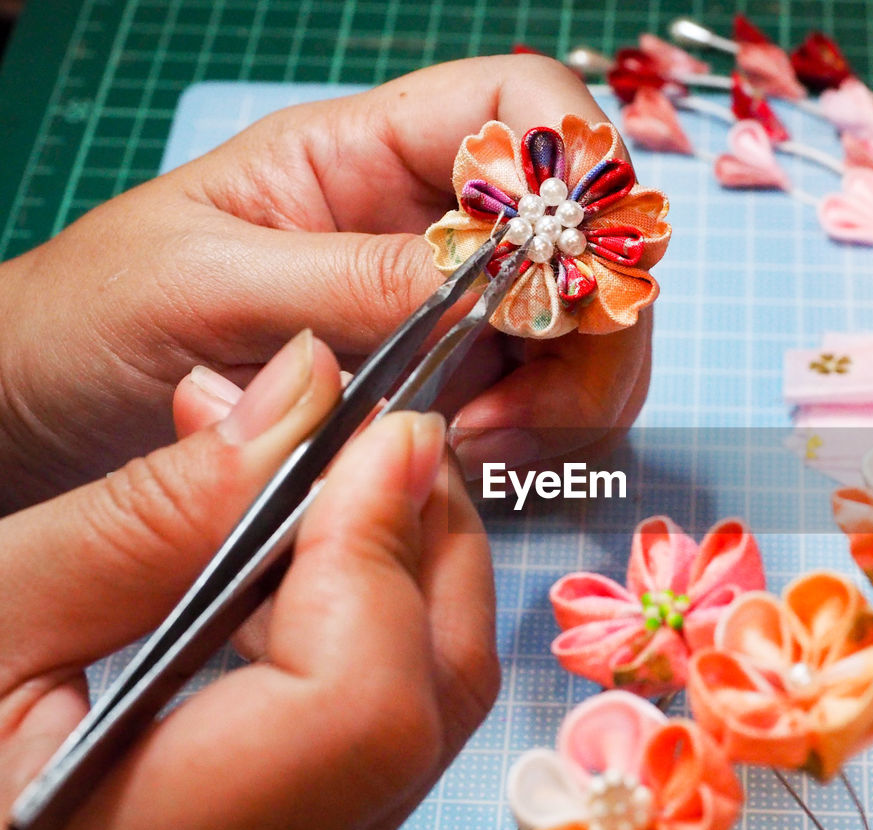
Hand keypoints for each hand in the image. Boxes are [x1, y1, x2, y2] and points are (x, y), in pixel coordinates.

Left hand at [0, 55, 650, 511]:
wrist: (52, 418)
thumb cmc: (96, 318)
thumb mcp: (205, 283)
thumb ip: (349, 279)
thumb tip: (495, 283)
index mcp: (364, 154)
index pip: (516, 103)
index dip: (574, 156)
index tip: (569, 254)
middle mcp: (427, 225)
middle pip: (586, 229)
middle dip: (596, 310)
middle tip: (538, 390)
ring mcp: (450, 309)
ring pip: (584, 323)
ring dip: (577, 386)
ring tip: (491, 444)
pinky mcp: (451, 385)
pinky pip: (546, 395)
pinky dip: (547, 431)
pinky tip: (481, 459)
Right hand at [0, 334, 497, 829]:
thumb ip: (153, 519)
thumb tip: (312, 395)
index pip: (361, 713)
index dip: (383, 550)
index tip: (375, 429)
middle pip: (432, 703)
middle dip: (424, 535)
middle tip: (360, 428)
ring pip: (432, 716)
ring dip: (402, 567)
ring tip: (315, 478)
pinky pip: (391, 735)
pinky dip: (372, 621)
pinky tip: (298, 564)